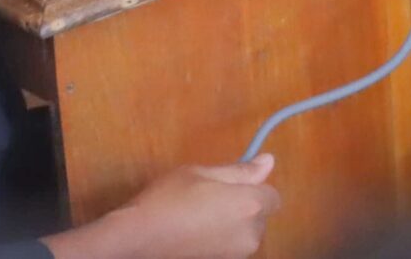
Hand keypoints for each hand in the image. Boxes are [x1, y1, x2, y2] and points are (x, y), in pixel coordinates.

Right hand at [51, 155, 277, 258]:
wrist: (138, 239)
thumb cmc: (169, 199)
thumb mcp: (202, 173)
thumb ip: (240, 170)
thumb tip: (269, 161)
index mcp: (250, 205)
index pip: (273, 195)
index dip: (254, 188)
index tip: (230, 185)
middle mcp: (251, 234)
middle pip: (260, 216)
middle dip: (245, 206)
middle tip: (211, 198)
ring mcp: (236, 254)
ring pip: (246, 233)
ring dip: (233, 224)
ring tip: (201, 216)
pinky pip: (231, 246)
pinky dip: (221, 239)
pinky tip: (196, 232)